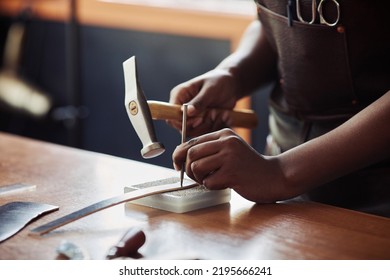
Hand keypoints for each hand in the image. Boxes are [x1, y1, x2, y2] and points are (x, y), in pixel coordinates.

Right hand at [168, 69, 239, 136]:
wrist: (230, 84)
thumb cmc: (218, 81)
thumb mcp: (210, 89)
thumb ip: (199, 101)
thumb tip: (187, 112)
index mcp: (179, 95)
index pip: (171, 116)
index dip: (183, 122)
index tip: (199, 119)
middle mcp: (182, 108)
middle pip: (182, 128)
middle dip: (199, 125)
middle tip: (212, 115)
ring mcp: (191, 116)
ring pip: (194, 131)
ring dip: (208, 126)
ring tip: (219, 113)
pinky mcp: (200, 122)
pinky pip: (204, 132)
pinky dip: (214, 127)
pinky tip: (222, 116)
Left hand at [172, 128, 291, 202]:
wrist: (274, 176)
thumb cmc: (247, 165)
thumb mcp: (229, 149)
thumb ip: (209, 149)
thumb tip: (180, 156)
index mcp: (224, 134)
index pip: (191, 142)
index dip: (179, 155)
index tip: (178, 165)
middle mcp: (226, 142)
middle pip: (190, 154)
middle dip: (186, 168)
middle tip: (195, 176)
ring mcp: (230, 157)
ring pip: (196, 167)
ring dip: (198, 178)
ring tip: (210, 179)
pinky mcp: (232, 173)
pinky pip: (208, 182)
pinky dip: (210, 186)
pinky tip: (222, 184)